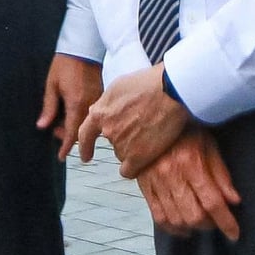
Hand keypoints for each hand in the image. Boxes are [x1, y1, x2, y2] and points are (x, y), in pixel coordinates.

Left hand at [37, 54, 103, 159]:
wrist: (83, 47)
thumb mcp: (51, 85)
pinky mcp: (101, 95)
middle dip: (68, 137)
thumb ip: (49, 107)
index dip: (66, 147)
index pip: (72, 133)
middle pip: (81, 131)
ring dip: (74, 127)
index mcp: (76, 104)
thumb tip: (42, 126)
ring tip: (60, 121)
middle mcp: (90, 105)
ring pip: (87, 123)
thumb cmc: (65, 64)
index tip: (61, 156)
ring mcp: (97, 100)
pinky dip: (82, 118)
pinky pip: (92, 113)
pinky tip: (71, 112)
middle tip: (54, 132)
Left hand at [77, 62, 188, 177]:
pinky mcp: (137, 156)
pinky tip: (144, 161)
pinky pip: (129, 171)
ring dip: (134, 149)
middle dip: (124, 138)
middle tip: (141, 128)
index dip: (85, 146)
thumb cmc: (149, 83)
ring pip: (124, 154)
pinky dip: (136, 168)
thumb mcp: (119, 86)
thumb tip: (105, 109)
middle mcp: (108, 130)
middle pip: (112, 143)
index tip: (86, 155)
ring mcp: (121, 144)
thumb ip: (109, 103)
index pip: (85, 134)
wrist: (169, 91)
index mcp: (100, 112)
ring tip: (151, 134)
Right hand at [137, 131, 240, 240]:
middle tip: (216, 221)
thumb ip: (221, 173)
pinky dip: (172, 228)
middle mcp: (172, 174)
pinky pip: (157, 216)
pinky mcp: (144, 186)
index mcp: (191, 162)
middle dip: (209, 225)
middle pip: (194, 216)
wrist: (149, 116)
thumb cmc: (184, 129)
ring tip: (201, 222)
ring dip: (192, 228)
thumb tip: (234, 201)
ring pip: (176, 219)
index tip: (234, 234)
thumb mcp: (208, 143)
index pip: (212, 201)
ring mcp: (156, 181)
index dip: (226, 222)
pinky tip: (182, 226)